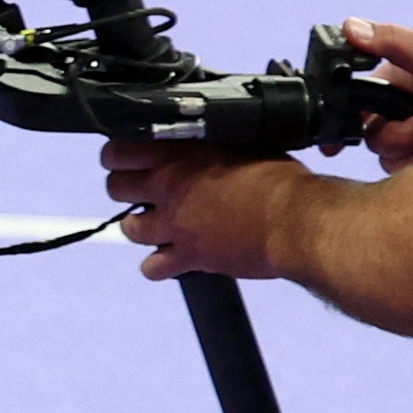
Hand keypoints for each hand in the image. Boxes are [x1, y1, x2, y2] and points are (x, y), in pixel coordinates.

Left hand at [96, 137, 305, 283]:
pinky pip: (152, 267)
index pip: (121, 150)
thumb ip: (211, 146)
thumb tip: (204, 144)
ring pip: (128, 228)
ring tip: (154, 225)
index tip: (124, 158)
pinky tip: (169, 259)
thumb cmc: (279, 178)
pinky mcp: (188, 256)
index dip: (118, 155)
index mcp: (181, 153)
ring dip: (138, 226)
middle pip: (116, 188)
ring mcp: (175, 223)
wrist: (296, 220)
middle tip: (138, 191)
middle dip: (123, 189)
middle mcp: (169, 186)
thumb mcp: (242, 144)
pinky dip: (157, 266)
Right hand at [333, 17, 412, 170]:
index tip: (332, 147)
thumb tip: (350, 26)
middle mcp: (400, 113)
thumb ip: (393, 42)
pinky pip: (412, 175)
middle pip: (373, 137)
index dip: (341, 124)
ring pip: (390, 159)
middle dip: (399, 135)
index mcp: (393, 84)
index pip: (355, 105)